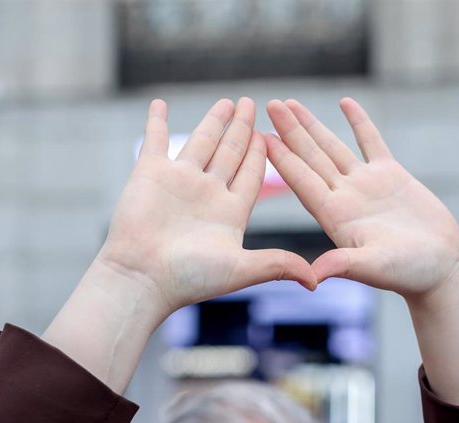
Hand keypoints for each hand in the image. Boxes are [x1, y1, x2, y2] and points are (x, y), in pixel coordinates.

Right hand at [98, 98, 315, 317]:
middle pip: (230, 152)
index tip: (271, 134)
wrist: (142, 279)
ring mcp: (178, 181)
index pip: (251, 174)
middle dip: (242, 128)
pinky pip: (156, 140)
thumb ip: (277, 265)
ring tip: (226, 103)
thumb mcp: (241, 269)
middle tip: (251, 104)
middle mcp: (207, 193)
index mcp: (230, 211)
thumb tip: (316, 282)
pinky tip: (160, 104)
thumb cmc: (190, 278)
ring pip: (201, 142)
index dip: (261, 153)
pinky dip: (157, 122)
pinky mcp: (150, 173)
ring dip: (213, 121)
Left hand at [265, 98, 458, 299]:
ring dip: (312, 125)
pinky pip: (370, 142)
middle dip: (291, 131)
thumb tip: (312, 276)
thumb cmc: (409, 273)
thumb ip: (344, 264)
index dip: (283, 158)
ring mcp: (366, 184)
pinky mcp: (392, 175)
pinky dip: (358, 122)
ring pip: (333, 147)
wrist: (440, 269)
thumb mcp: (375, 267)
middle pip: (311, 158)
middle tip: (270, 105)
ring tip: (291, 104)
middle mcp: (345, 197)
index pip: (303, 181)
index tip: (262, 136)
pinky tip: (345, 103)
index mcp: (335, 216)